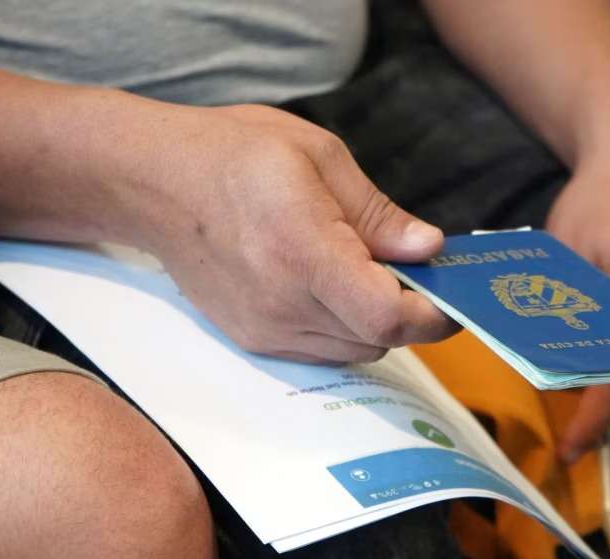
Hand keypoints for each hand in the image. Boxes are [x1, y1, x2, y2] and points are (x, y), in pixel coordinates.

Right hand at [113, 103, 457, 363]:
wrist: (155, 183)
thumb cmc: (236, 154)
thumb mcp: (319, 156)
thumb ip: (378, 212)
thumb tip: (429, 249)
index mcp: (303, 250)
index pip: (385, 315)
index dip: (431, 315)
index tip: (454, 297)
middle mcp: (282, 302)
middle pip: (377, 340)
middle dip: (409, 314)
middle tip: (416, 273)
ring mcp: (264, 329)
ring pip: (354, 352)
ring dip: (376, 324)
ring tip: (369, 273)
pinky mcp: (253, 340)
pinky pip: (322, 352)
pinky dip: (344, 329)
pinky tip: (334, 287)